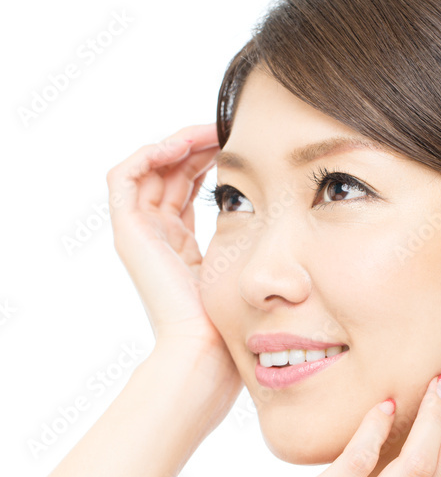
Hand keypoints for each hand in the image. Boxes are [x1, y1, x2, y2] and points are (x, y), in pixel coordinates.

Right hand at [106, 123, 239, 372]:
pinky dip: (148, 153)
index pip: (187, 183)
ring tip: (208, 131)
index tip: (239, 141)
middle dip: (196, 143)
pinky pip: (123, 176)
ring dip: (177, 142)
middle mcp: (156, 235)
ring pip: (147, 166)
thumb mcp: (244, 266)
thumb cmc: (230, 320)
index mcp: (180, 243)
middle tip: (226, 126)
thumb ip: (250, 238)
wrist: (204, 350)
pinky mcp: (128, 233)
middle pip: (169, 169)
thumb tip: (281, 219)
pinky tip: (183, 145)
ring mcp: (139, 234)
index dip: (209, 156)